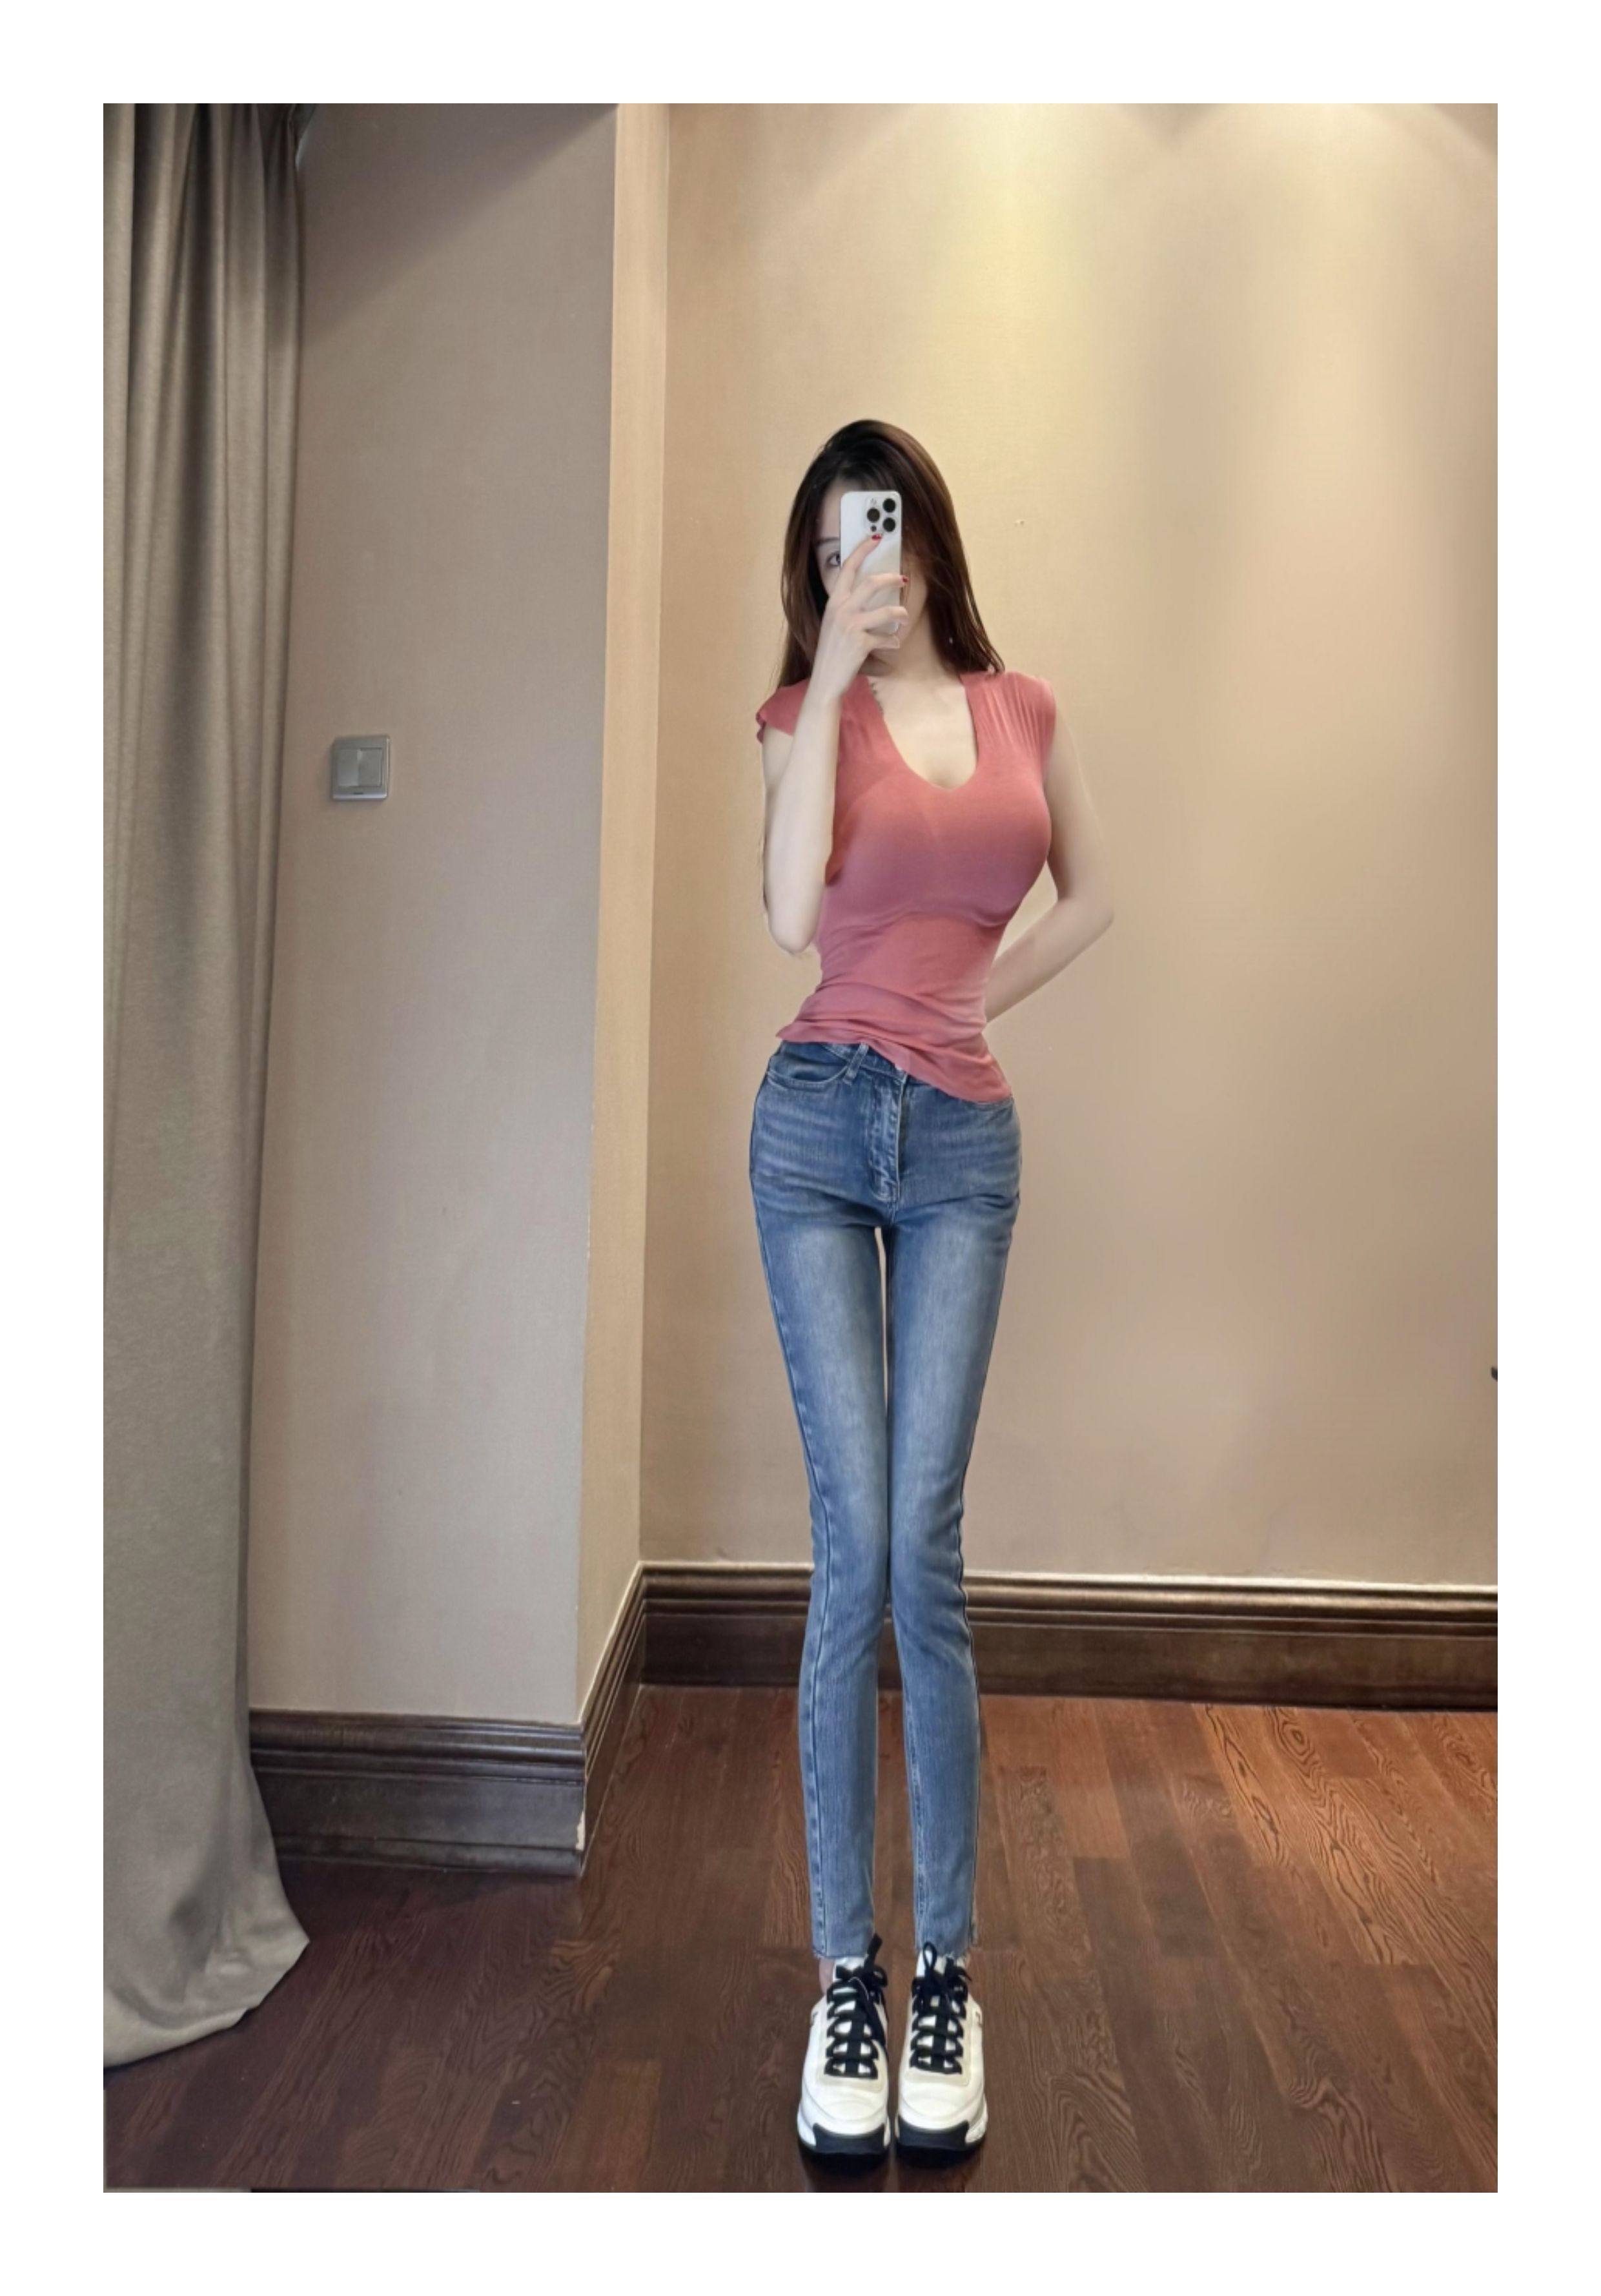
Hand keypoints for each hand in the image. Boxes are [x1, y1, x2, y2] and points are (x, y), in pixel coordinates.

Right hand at [809, 530, 907, 703]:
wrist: (825, 680)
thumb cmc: (831, 652)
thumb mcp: (834, 624)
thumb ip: (847, 609)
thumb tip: (870, 599)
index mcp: (834, 602)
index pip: (848, 568)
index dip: (862, 550)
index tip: (876, 537)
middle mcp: (841, 610)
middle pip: (872, 583)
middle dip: (892, 579)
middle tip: (903, 579)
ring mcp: (852, 626)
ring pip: (886, 611)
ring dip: (900, 614)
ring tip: (904, 617)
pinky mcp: (862, 644)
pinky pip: (886, 638)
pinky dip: (893, 642)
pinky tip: (894, 645)